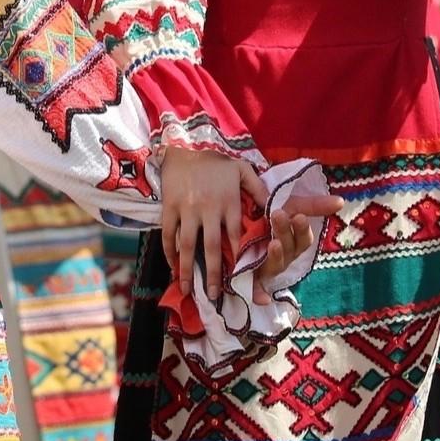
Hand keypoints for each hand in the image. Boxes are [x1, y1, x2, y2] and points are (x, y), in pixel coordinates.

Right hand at [160, 146, 264, 299]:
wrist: (184, 145)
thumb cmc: (215, 160)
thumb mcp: (241, 170)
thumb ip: (257, 190)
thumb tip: (271, 209)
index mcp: (229, 202)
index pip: (235, 237)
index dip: (237, 259)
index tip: (238, 279)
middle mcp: (209, 209)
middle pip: (212, 247)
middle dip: (212, 274)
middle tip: (213, 295)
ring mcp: (187, 209)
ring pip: (187, 245)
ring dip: (186, 269)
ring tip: (187, 289)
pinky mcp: (169, 207)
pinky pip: (168, 234)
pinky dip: (169, 252)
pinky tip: (172, 266)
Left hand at [259, 188, 345, 302]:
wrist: (243, 222)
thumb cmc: (272, 216)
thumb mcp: (291, 207)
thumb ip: (314, 205)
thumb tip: (341, 202)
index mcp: (294, 243)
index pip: (303, 239)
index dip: (302, 230)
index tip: (299, 217)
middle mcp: (284, 257)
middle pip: (288, 249)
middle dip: (284, 233)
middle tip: (277, 215)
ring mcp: (268, 267)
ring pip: (275, 264)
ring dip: (276, 256)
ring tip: (273, 243)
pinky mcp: (252, 277)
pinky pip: (256, 288)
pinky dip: (260, 295)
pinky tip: (264, 300)